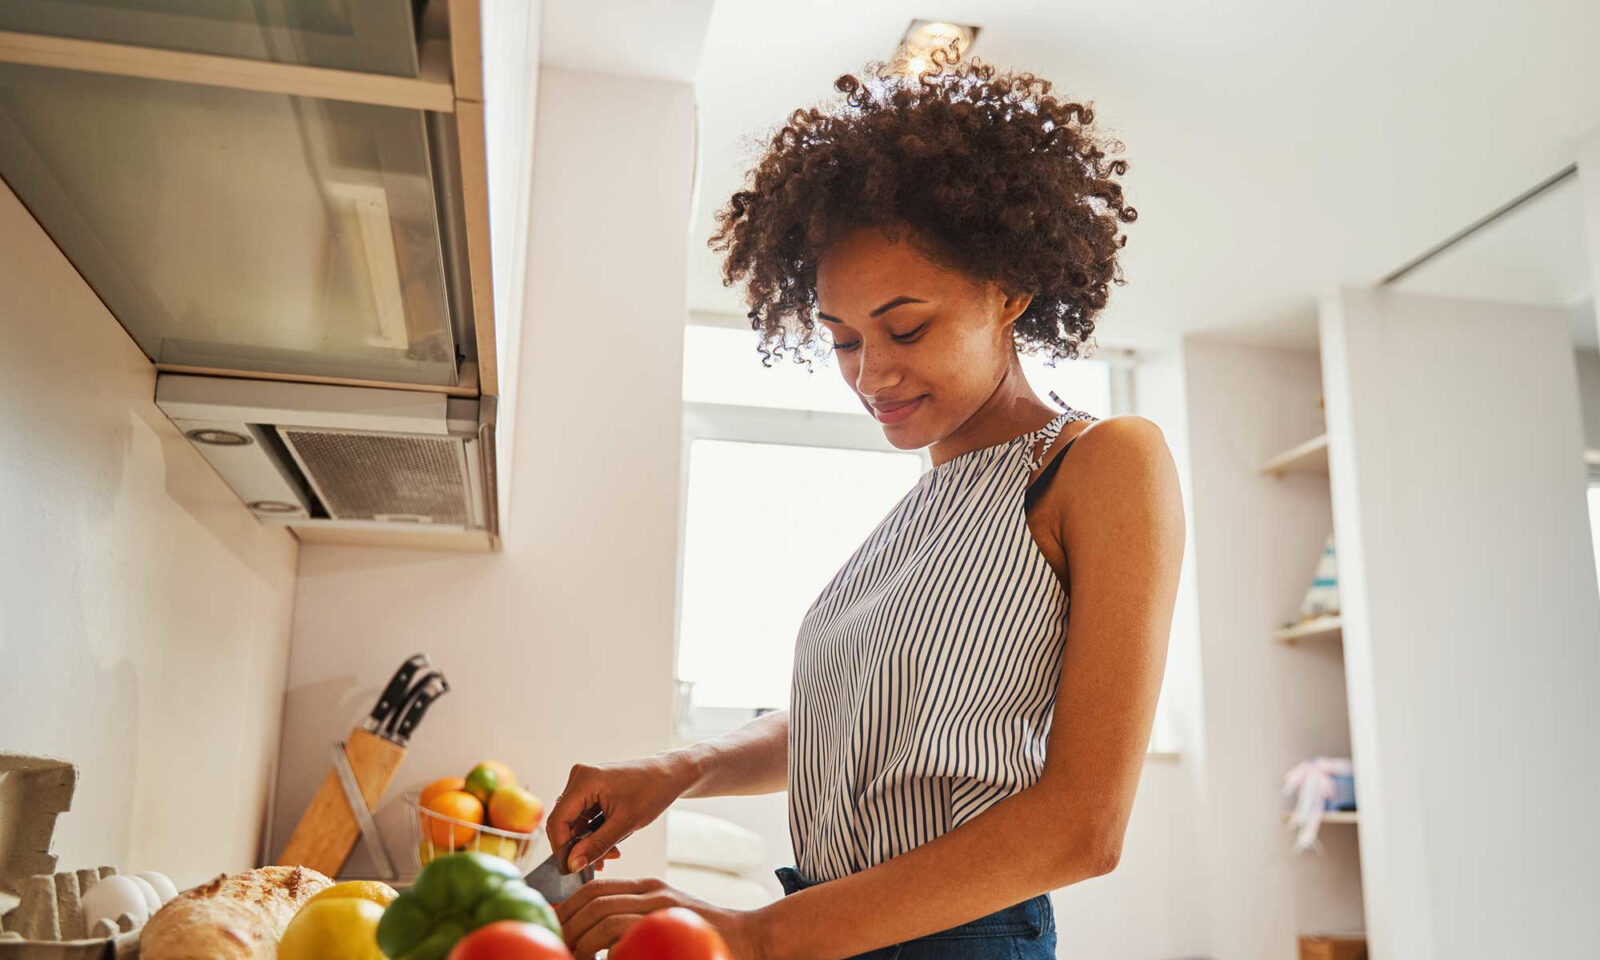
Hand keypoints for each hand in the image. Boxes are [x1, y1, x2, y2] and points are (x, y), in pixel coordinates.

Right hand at [546, 755, 696, 871]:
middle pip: (565, 822)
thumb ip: (596, 846)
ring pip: (575, 823)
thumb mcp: (625, 824)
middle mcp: (579, 778)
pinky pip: (584, 817)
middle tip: (598, 866)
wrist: (669, 775)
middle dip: (579, 847)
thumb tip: (572, 865)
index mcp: (584, 781)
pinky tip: (609, 846)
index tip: (571, 870)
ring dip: (589, 843)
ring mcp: (585, 783)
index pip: (557, 821)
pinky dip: (594, 833)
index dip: (561, 848)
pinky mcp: (591, 790)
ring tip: (610, 856)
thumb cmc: (652, 792)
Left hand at [555, 877, 764, 959]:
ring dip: (580, 942)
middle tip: (554, 948)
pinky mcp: (672, 924)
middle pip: (593, 900)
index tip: (548, 927)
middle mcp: (652, 892)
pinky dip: (604, 948)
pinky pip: (625, 932)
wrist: (753, 938)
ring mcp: (663, 907)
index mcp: (647, 889)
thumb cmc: (706, 938)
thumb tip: (593, 945)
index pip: (594, 889)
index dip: (565, 907)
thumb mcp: (664, 924)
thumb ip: (633, 926)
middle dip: (566, 925)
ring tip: (572, 959)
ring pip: (604, 916)